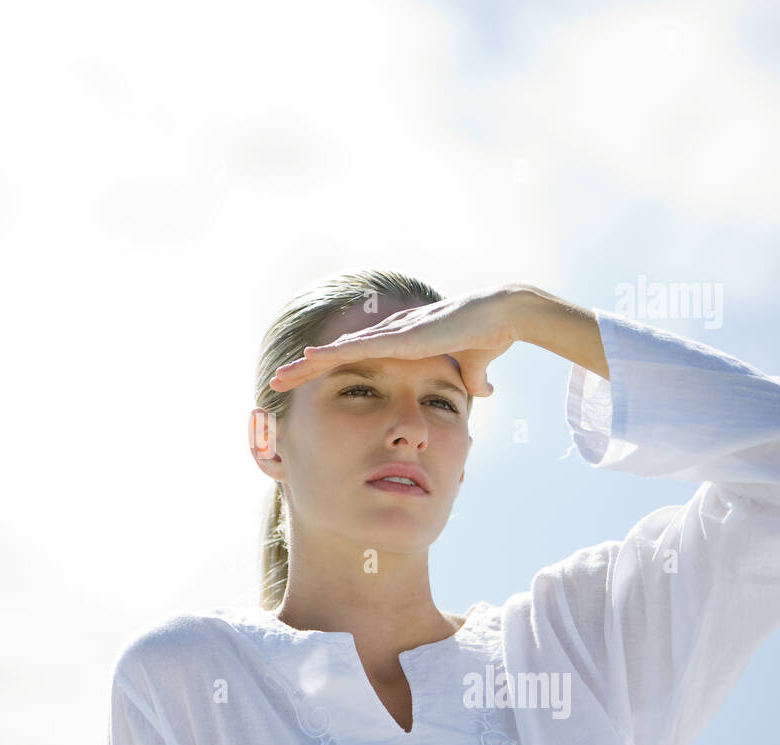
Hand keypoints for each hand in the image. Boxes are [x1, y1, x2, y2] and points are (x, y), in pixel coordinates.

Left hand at [269, 284, 525, 396]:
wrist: (503, 317)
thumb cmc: (488, 336)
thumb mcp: (472, 368)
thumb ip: (471, 379)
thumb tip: (482, 392)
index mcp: (399, 344)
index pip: (352, 361)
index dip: (324, 371)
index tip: (302, 384)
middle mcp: (389, 336)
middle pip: (335, 355)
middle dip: (304, 369)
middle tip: (276, 381)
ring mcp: (392, 335)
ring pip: (339, 351)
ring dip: (308, 364)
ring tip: (281, 374)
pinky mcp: (400, 338)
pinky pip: (359, 348)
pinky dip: (333, 353)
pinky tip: (310, 357)